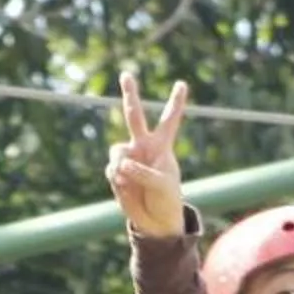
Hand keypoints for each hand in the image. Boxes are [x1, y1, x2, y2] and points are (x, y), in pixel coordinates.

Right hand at [107, 72, 190, 239]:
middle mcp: (143, 146)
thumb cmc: (166, 199)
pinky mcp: (116, 173)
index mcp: (162, 145)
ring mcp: (128, 157)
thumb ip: (142, 172)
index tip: (182, 83)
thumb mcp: (161, 185)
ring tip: (126, 177)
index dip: (176, 102)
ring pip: (116, 150)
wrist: (155, 220)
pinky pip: (112, 170)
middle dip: (130, 94)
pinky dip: (117, 180)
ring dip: (120, 163)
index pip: (170, 119)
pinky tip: (125, 187)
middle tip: (126, 74)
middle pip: (134, 115)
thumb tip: (122, 164)